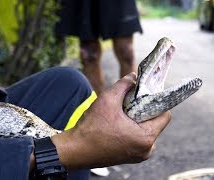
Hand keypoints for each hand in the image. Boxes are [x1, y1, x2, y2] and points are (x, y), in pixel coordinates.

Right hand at [51, 72, 170, 169]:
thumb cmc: (91, 128)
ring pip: (145, 130)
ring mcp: (138, 155)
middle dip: (143, 110)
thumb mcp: (107, 100)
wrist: (76, 150)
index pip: (164, 115)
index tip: (143, 95)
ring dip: (136, 120)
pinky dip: (130, 129)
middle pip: (155, 123)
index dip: (155, 101)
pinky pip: (137, 138)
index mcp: (145, 138)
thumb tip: (133, 76)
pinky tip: (116, 124)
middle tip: (128, 103)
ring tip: (120, 114)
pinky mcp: (129, 157)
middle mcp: (146, 150)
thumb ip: (123, 85)